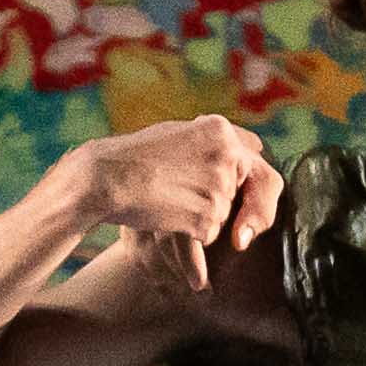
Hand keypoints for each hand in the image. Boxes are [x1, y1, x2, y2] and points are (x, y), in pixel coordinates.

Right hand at [78, 113, 282, 293]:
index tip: (237, 187)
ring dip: (201, 214)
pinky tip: (167, 214)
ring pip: (225, 214)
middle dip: (218, 198)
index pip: (256, 157)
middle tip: (182, 191)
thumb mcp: (180, 132)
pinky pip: (211, 234)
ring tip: (167, 196)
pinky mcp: (208, 217)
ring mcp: (219, 188)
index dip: (245, 176)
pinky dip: (191, 233)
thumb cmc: (136, 156)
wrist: (107, 178)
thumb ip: (217, 141)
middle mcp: (227, 156)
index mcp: (221, 130)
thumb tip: (258, 147)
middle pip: (239, 190)